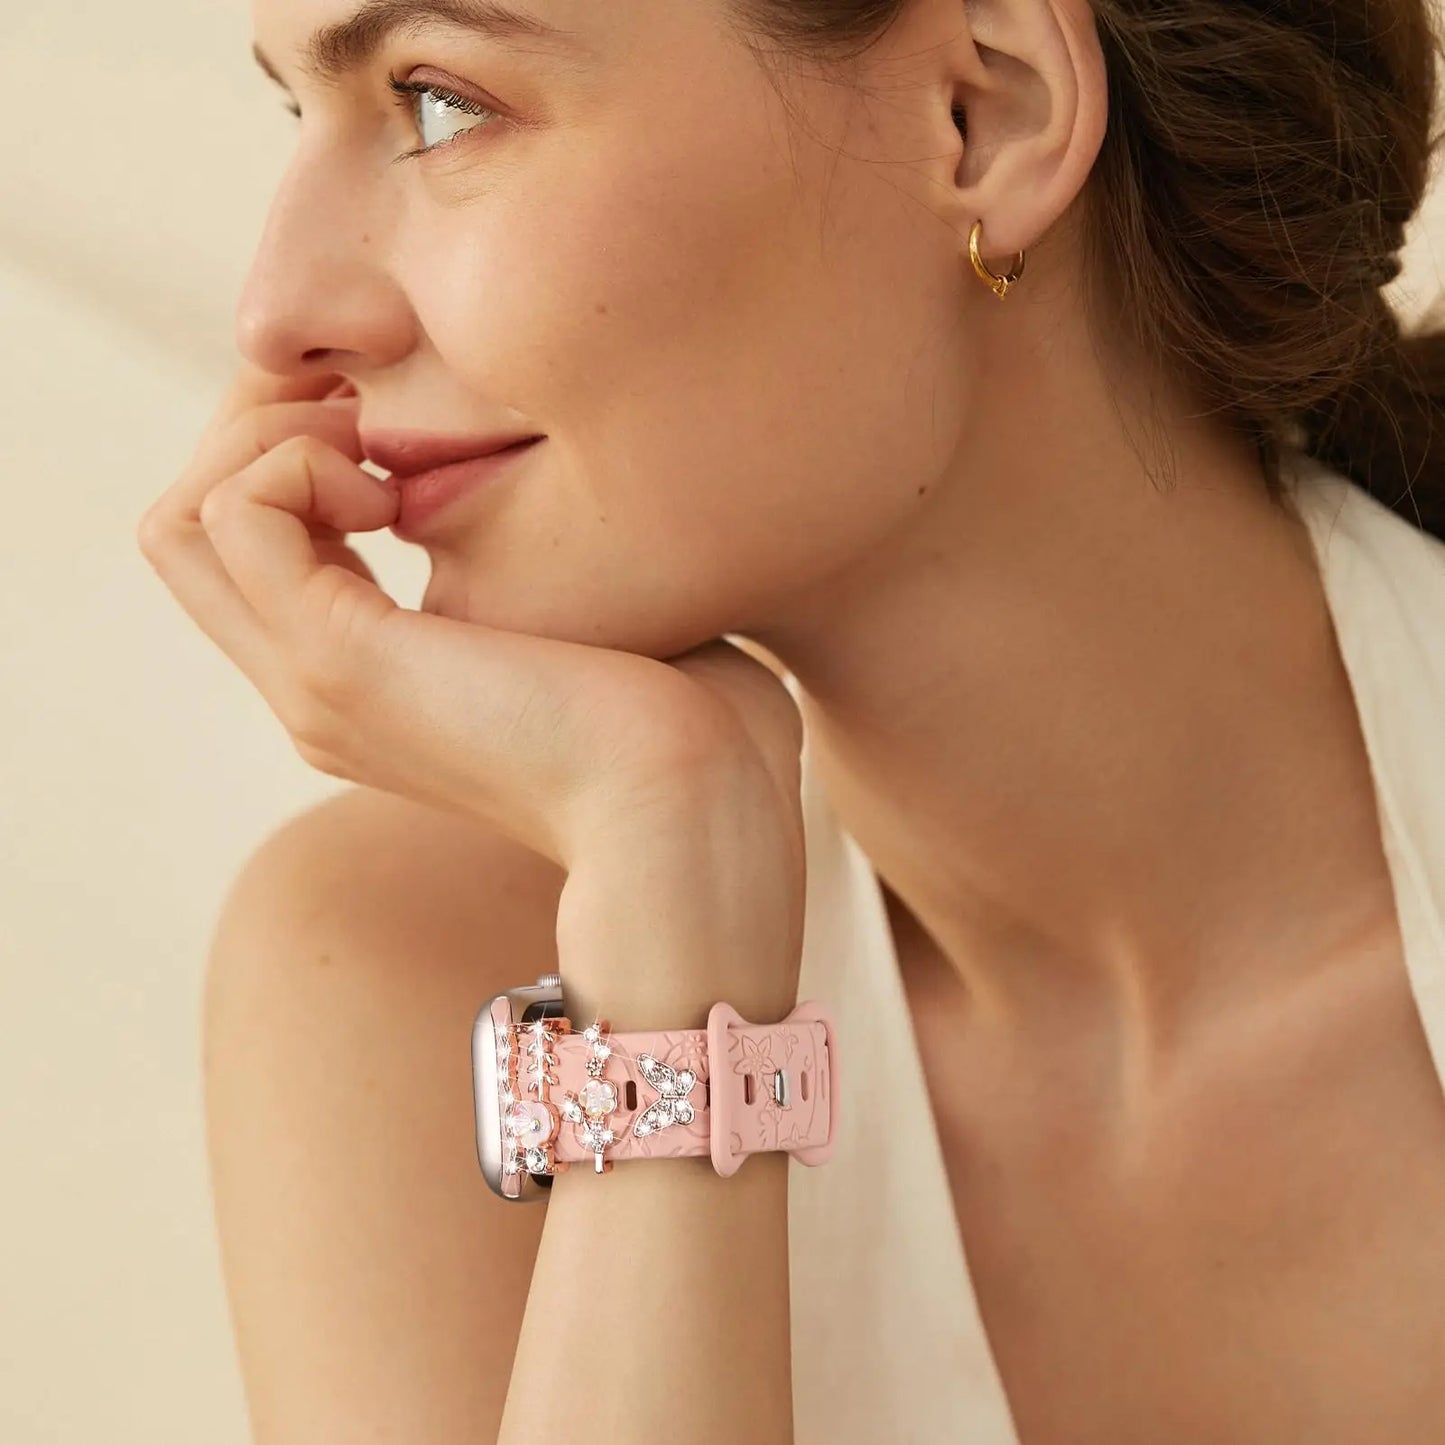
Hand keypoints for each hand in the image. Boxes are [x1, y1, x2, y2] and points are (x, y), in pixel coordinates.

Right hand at [136, 364, 804, 880]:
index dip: (291, 452)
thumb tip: (517, 480)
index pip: (249, 549)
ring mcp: (314, 682)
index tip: (387, 420)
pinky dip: (297, 465)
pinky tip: (393, 487)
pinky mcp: (341, 660)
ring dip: (269, 439)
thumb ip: (528, 558)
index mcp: (366, 682)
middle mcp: (316, 687)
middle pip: (190, 529)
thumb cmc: (685, 720)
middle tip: (363, 405)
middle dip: (261, 424)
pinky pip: (236, 517)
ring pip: (183, 520)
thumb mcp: (592, 621)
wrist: (697, 807)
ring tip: (375, 448)